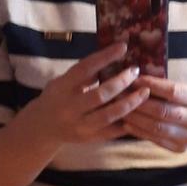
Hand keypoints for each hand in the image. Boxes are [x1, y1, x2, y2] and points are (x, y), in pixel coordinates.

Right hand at [30, 42, 150, 143]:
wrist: (42, 127)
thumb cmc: (57, 97)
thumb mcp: (63, 81)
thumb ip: (84, 74)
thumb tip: (112, 58)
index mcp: (62, 87)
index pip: (85, 68)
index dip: (105, 57)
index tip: (123, 47)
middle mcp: (69, 107)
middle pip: (101, 94)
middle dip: (122, 82)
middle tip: (136, 71)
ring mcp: (79, 125)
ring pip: (109, 115)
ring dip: (130, 103)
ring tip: (144, 92)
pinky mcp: (88, 138)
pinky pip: (111, 131)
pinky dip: (126, 121)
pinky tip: (139, 112)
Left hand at [123, 75, 186, 151]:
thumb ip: (167, 88)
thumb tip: (136, 78)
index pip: (173, 91)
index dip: (152, 85)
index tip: (135, 79)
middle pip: (162, 111)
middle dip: (139, 103)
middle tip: (120, 95)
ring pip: (156, 127)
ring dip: (135, 118)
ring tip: (120, 109)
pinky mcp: (180, 148)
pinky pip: (155, 139)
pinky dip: (139, 131)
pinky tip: (127, 123)